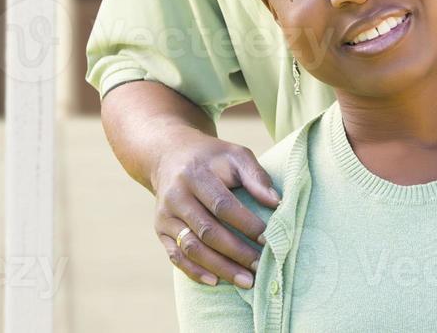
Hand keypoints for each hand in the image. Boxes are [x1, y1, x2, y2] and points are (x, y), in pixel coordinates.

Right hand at [151, 127, 280, 287]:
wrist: (168, 155)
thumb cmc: (211, 158)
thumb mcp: (234, 155)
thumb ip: (256, 176)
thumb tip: (276, 203)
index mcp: (195, 174)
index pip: (222, 204)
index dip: (246, 224)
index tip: (268, 239)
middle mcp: (176, 195)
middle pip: (207, 230)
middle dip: (237, 252)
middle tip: (261, 267)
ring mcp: (165, 214)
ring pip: (191, 247)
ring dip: (220, 267)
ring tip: (246, 281)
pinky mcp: (160, 229)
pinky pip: (176, 256)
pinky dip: (194, 271)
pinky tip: (215, 281)